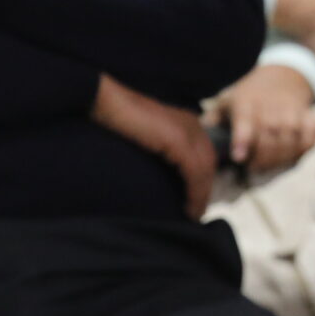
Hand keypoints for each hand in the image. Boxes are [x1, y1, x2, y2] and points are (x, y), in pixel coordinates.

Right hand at [92, 74, 214, 216]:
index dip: (202, 178)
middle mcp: (192, 125)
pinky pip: (195, 173)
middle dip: (205, 190)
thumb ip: (159, 144)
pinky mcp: (179, 141)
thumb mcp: (146, 132)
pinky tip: (189, 208)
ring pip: (205, 170)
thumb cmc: (116, 116)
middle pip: (209, 163)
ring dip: (202, 196)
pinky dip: (195, 193)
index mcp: (187, 121)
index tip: (194, 199)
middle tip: (195, 211)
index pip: (203, 154)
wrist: (106, 101)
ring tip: (192, 215)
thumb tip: (159, 166)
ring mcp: (188, 132)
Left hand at [218, 64, 314, 174]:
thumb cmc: (248, 96)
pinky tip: (292, 155)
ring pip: (290, 142)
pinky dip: (303, 149)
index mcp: (245, 104)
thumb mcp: (227, 101)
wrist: (283, 76)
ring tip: (269, 165)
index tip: (238, 157)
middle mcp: (270, 108)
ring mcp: (292, 112)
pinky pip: (311, 138)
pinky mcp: (309, 117)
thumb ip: (212, 121)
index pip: (244, 123)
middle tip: (253, 167)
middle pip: (269, 139)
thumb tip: (196, 139)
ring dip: (280, 159)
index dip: (242, 141)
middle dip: (261, 159)